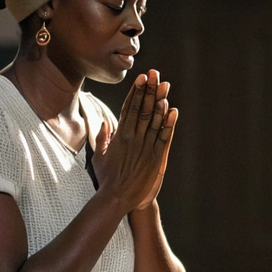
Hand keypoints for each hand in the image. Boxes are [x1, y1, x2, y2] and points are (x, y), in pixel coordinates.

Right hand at [92, 69, 177, 210]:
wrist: (116, 198)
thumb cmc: (107, 179)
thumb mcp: (99, 156)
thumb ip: (103, 138)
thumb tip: (104, 124)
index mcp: (119, 135)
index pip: (128, 108)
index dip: (136, 92)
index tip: (141, 78)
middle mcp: (132, 138)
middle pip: (142, 109)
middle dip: (149, 90)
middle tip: (154, 74)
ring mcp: (144, 147)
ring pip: (153, 120)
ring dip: (159, 101)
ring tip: (164, 85)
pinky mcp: (154, 158)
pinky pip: (163, 137)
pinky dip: (168, 124)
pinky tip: (172, 110)